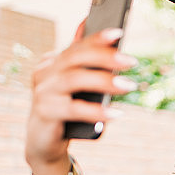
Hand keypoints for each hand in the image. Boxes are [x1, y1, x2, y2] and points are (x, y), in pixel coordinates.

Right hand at [25, 23, 136, 174]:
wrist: (43, 142)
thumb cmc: (66, 109)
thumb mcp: (77, 86)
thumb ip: (88, 65)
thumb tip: (112, 38)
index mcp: (52, 62)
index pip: (77, 46)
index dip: (97, 38)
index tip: (119, 32)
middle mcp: (45, 73)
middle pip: (75, 58)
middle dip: (105, 57)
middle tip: (132, 61)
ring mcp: (43, 93)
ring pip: (74, 80)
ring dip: (104, 81)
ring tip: (128, 86)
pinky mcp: (45, 113)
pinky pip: (74, 110)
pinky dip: (96, 111)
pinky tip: (116, 113)